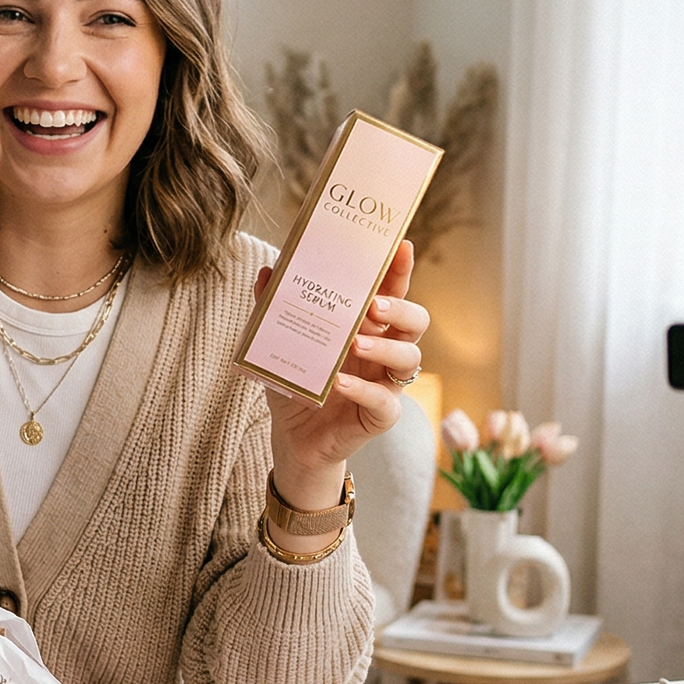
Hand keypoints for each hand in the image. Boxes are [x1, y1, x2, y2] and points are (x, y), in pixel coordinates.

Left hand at [252, 240, 428, 511]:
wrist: (294, 437)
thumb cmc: (299, 382)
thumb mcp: (282, 342)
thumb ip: (276, 307)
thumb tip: (268, 270)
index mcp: (369, 327)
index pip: (392, 292)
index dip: (400, 270)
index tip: (399, 246)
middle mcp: (385, 351)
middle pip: (415, 322)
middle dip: (401, 309)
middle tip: (374, 306)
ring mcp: (386, 383)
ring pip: (409, 359)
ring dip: (385, 348)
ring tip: (355, 344)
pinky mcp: (380, 416)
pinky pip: (385, 402)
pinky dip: (364, 391)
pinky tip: (340, 384)